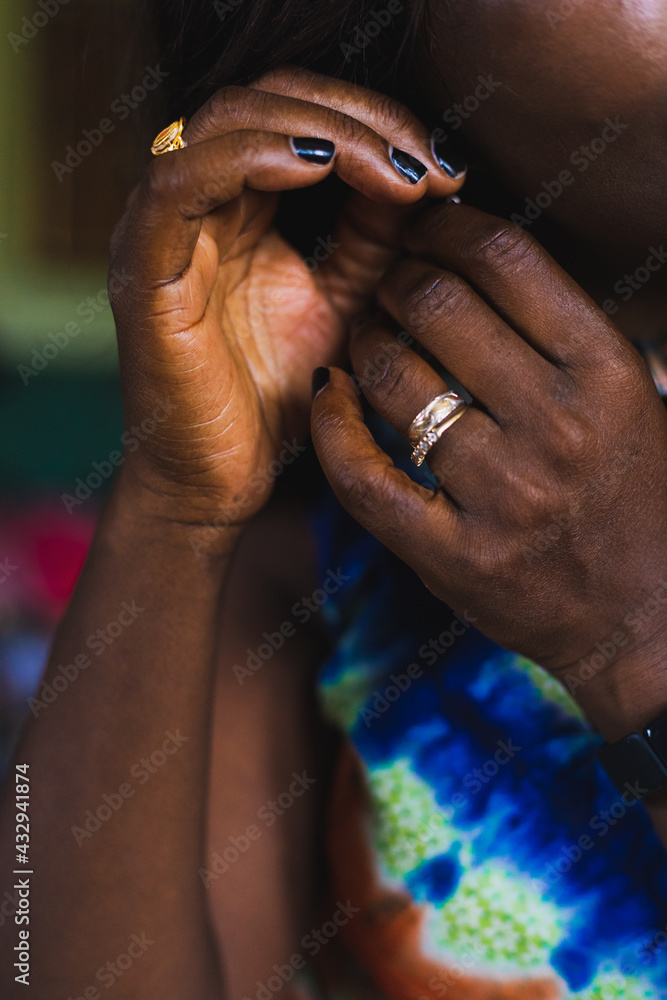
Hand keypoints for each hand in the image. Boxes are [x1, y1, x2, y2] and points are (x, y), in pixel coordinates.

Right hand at [108, 66, 464, 534]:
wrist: (219, 482)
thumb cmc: (274, 400)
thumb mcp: (343, 305)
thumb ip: (370, 241)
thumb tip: (423, 179)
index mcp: (239, 208)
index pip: (299, 118)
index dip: (374, 123)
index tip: (445, 168)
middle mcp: (196, 204)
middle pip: (267, 101)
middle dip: (358, 119)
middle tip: (427, 162)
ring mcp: (163, 231)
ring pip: (226, 122)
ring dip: (318, 128)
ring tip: (390, 167)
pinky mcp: (145, 270)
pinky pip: (180, 183)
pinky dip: (249, 157)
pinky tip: (318, 167)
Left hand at [311, 202, 666, 684]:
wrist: (647, 614)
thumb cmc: (635, 495)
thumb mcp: (627, 396)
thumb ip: (559, 332)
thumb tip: (468, 258)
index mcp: (608, 371)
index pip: (505, 257)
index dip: (444, 226)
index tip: (422, 230)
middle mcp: (558, 424)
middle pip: (436, 304)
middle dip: (394, 278)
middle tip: (385, 285)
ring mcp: (504, 494)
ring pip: (393, 379)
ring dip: (363, 343)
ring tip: (364, 341)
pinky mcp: (455, 555)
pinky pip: (363, 474)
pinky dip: (331, 425)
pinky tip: (329, 396)